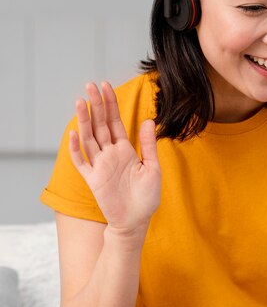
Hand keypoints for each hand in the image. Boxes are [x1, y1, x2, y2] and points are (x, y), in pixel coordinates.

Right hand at [69, 81, 161, 234]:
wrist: (136, 221)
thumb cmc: (146, 198)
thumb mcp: (153, 168)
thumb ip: (148, 145)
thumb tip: (149, 120)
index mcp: (125, 150)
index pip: (115, 122)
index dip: (110, 105)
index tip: (105, 86)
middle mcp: (110, 154)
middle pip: (100, 125)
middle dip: (96, 105)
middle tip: (90, 85)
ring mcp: (100, 166)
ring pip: (89, 138)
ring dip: (84, 120)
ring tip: (81, 101)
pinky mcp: (92, 179)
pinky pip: (81, 161)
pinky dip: (76, 148)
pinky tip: (74, 133)